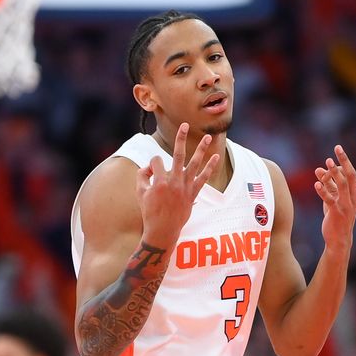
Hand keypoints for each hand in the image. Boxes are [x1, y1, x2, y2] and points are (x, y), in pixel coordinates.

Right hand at [136, 122, 218, 248]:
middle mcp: (174, 182)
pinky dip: (210, 168)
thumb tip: (149, 166)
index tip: (149, 177)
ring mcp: (185, 187)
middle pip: (178, 154)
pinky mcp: (193, 193)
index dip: (151, 166)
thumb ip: (141, 176)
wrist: (163, 230)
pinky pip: (204, 178)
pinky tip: (215, 157)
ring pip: (195, 164)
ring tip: (207, 137)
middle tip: (184, 124)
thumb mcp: (140, 193)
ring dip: (201, 149)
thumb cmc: (149, 212)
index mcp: (159, 182)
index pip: (155, 161)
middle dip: (180, 138)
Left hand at [314, 145, 355, 251]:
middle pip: (350, 174)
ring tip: (327, 162)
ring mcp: (347, 205)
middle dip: (344, 160)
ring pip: (342, 184)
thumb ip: (328, 183)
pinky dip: (323, 191)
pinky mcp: (337, 212)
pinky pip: (330, 199)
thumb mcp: (334, 197)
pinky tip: (316, 184)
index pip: (350, 173)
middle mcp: (355, 197)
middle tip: (337, 147)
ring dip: (334, 172)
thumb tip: (319, 169)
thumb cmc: (337, 215)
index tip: (332, 157)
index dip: (340, 165)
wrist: (339, 238)